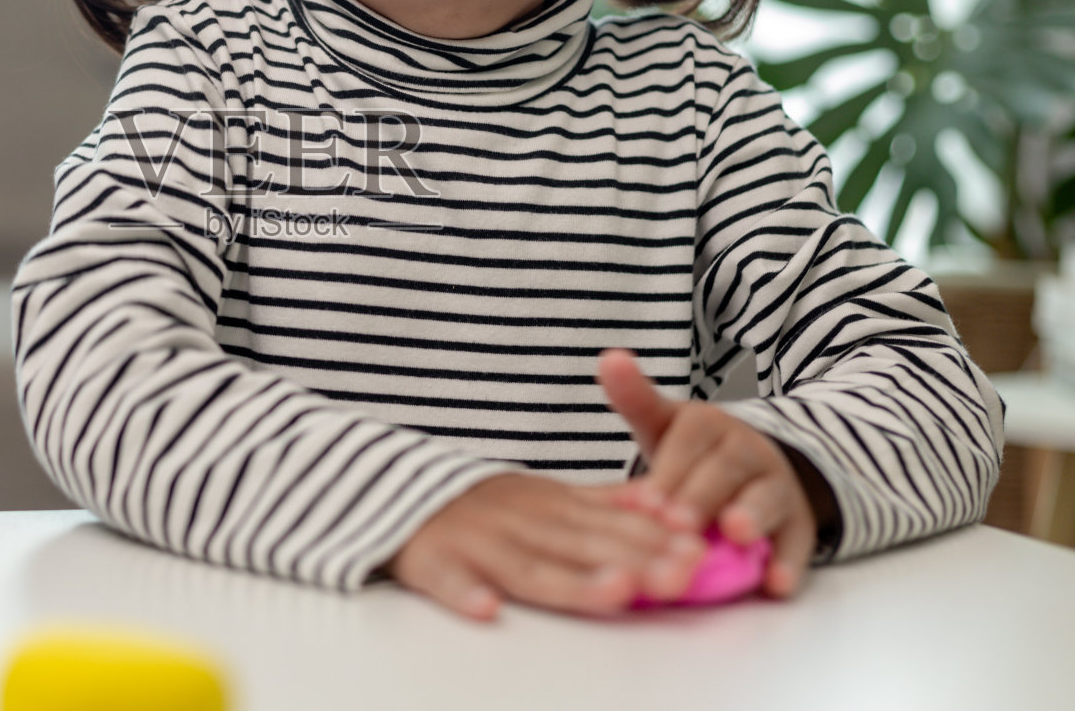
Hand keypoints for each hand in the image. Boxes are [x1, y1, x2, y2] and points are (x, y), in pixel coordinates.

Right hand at [387, 471, 704, 620]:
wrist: (392, 485)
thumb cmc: (484, 504)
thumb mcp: (546, 494)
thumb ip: (603, 502)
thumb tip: (666, 505)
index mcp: (549, 504)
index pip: (610, 522)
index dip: (656, 537)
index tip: (702, 550)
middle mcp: (519, 521)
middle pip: (581, 545)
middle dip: (634, 559)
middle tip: (682, 575)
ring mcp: (476, 542)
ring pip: (528, 566)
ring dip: (570, 580)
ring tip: (614, 592)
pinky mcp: (431, 561)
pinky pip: (447, 580)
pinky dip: (464, 593)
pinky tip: (486, 610)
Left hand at [597, 348, 815, 598]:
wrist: (752, 469)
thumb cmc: (691, 454)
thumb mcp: (662, 424)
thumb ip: (635, 398)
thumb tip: (609, 357)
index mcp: (708, 424)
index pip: (689, 439)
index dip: (669, 469)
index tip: (642, 500)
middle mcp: (746, 449)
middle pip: (726, 469)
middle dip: (700, 496)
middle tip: (675, 523)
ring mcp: (776, 485)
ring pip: (767, 497)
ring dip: (752, 516)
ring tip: (734, 535)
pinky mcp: (799, 523)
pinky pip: (797, 541)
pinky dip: (788, 562)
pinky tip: (776, 584)